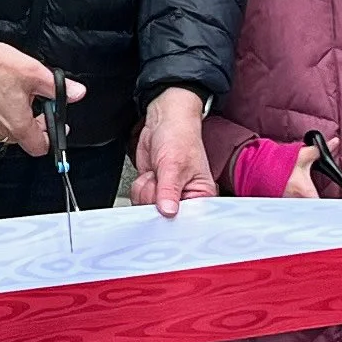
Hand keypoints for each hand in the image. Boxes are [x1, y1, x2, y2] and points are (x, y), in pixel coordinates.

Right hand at [0, 36, 69, 153]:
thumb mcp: (33, 72)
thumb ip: (57, 87)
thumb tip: (77, 93)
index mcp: (18, 124)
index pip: (39, 147)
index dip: (51, 137)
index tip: (55, 122)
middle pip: (24, 138)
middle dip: (35, 124)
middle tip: (39, 102)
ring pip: (6, 129)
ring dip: (16, 117)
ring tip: (18, 94)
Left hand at [132, 86, 214, 217]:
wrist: (164, 121)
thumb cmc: (180, 137)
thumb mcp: (174, 165)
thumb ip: (169, 191)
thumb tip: (168, 213)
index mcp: (202, 196)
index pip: (188, 220)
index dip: (173, 218)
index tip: (165, 207)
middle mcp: (186, 199)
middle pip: (164, 218)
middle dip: (155, 197)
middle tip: (160, 180)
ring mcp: (167, 196)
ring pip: (148, 209)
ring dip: (146, 189)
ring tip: (157, 173)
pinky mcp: (154, 191)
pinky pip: (140, 199)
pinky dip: (140, 186)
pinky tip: (150, 174)